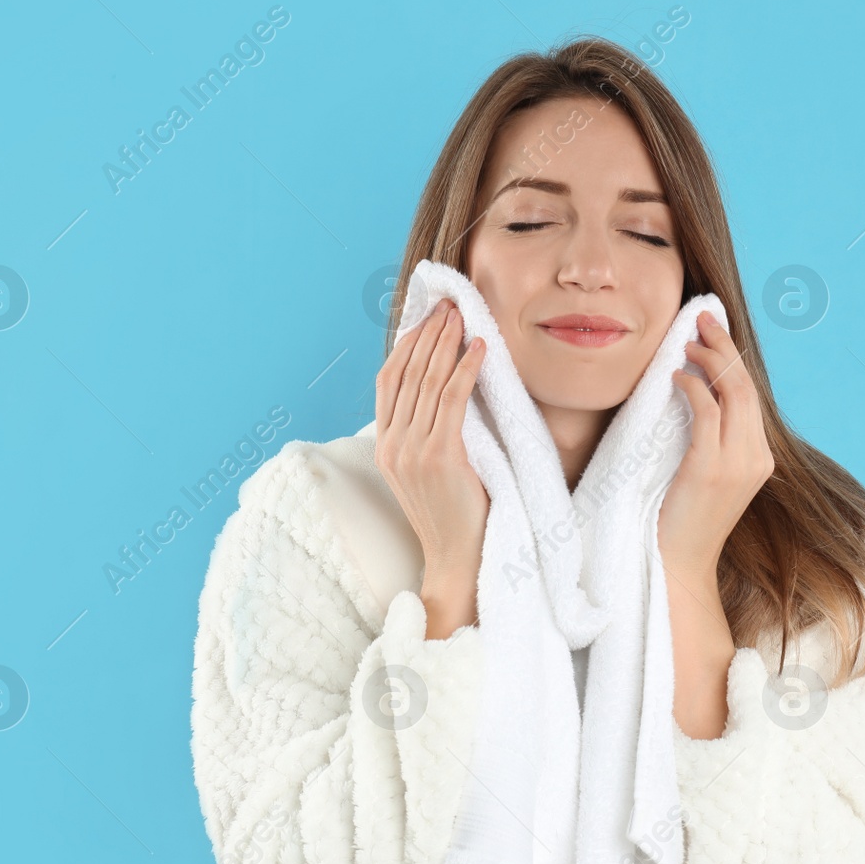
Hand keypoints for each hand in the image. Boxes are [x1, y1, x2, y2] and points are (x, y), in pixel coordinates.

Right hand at [374, 296, 488, 636]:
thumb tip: (443, 393)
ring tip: (463, 316)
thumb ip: (426, 434)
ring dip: (446, 342)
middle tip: (448, 304)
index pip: (388, 380)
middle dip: (428, 333)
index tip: (426, 317)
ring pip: (427, 381)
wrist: (456, 559)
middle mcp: (392, 444)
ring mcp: (412, 450)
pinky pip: (452, 400)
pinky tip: (480, 348)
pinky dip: (465, 368)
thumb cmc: (453, 515)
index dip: (407, 344)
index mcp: (385, 445)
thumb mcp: (429, 470)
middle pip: (406, 372)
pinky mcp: (439, 456)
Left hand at [658, 310, 774, 577]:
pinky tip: (675, 378)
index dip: (733, 358)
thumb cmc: (681, 521)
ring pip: (733, 393)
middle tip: (701, 319)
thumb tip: (697, 397)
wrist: (678, 567)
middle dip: (724, 347)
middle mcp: (755, 457)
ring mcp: (737, 464)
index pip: (751, 394)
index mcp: (759, 457)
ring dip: (708, 361)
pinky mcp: (710, 470)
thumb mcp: (705, 475)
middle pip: (746, 386)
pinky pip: (706, 412)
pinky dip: (693, 387)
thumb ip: (711, 441)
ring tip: (686, 343)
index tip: (713, 331)